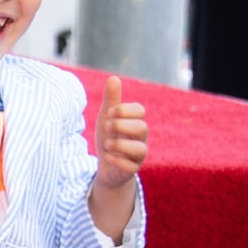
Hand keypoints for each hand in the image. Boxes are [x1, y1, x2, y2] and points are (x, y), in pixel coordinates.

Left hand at [93, 75, 147, 190]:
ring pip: (140, 149)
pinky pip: (130, 167)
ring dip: (120, 145)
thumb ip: (111, 100)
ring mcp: (138, 156)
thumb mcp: (107, 118)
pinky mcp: (132, 170)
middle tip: (107, 127)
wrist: (106, 165)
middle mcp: (141, 138)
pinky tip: (107, 156)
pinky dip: (117, 161)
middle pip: (142, 128)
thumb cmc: (110, 137)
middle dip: (121, 126)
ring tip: (107, 144)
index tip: (109, 113)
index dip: (124, 110)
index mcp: (135, 122)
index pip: (140, 111)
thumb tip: (113, 78)